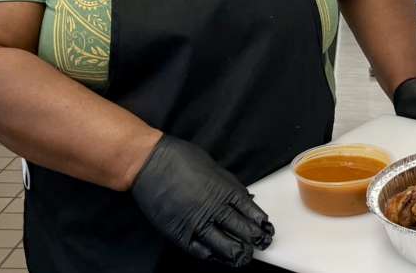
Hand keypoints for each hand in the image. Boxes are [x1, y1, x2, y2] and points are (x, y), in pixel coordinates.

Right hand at [130, 135, 273, 266]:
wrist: (149, 163)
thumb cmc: (179, 158)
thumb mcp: (214, 167)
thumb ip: (230, 186)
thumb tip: (244, 198)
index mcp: (226, 190)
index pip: (253, 213)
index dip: (262, 224)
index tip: (266, 229)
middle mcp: (215, 209)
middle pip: (243, 232)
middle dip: (255, 240)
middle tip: (261, 244)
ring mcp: (197, 224)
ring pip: (225, 247)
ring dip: (238, 254)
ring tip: (244, 256)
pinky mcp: (179, 233)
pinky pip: (200, 251)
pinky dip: (211, 255)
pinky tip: (217, 255)